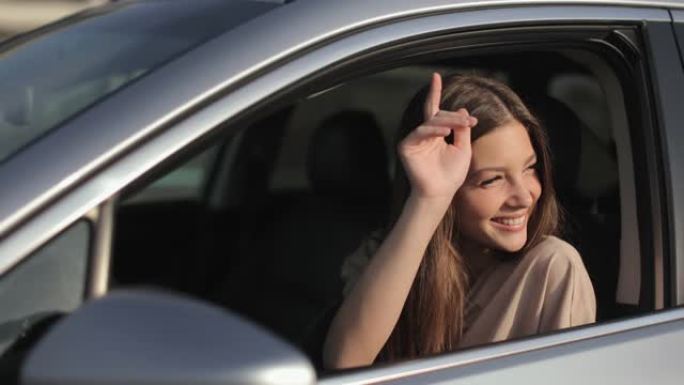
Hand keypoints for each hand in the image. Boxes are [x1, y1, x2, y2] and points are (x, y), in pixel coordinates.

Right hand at [398, 73, 476, 199]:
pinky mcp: (407, 147)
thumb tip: (462, 109)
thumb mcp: (463, 148)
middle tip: (470, 121)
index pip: (434, 110)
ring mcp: (414, 140)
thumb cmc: (451, 175)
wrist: (441, 192)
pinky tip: (445, 132)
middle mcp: (423, 135)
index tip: (435, 76)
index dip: (434, 93)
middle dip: (455, 116)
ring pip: (431, 122)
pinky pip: (421, 132)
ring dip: (447, 121)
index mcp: (435, 134)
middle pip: (437, 115)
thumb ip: (462, 129)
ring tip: (461, 125)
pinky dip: (433, 130)